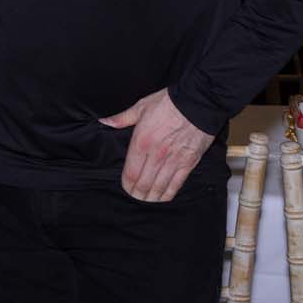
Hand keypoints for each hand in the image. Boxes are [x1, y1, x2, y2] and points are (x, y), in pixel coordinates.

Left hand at [100, 88, 213, 202]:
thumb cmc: (168, 103)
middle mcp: (156, 154)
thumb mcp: (141, 107)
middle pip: (144, 183)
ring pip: (159, 186)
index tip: (126, 188)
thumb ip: (122, 118)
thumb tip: (104, 122)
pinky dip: (168, 193)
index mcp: (142, 142)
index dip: (127, 185)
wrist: (198, 102)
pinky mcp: (189, 163)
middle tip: (136, 197)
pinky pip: (177, 183)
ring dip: (152, 197)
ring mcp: (173, 160)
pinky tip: (163, 197)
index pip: (131, 172)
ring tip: (147, 200)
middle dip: (138, 194)